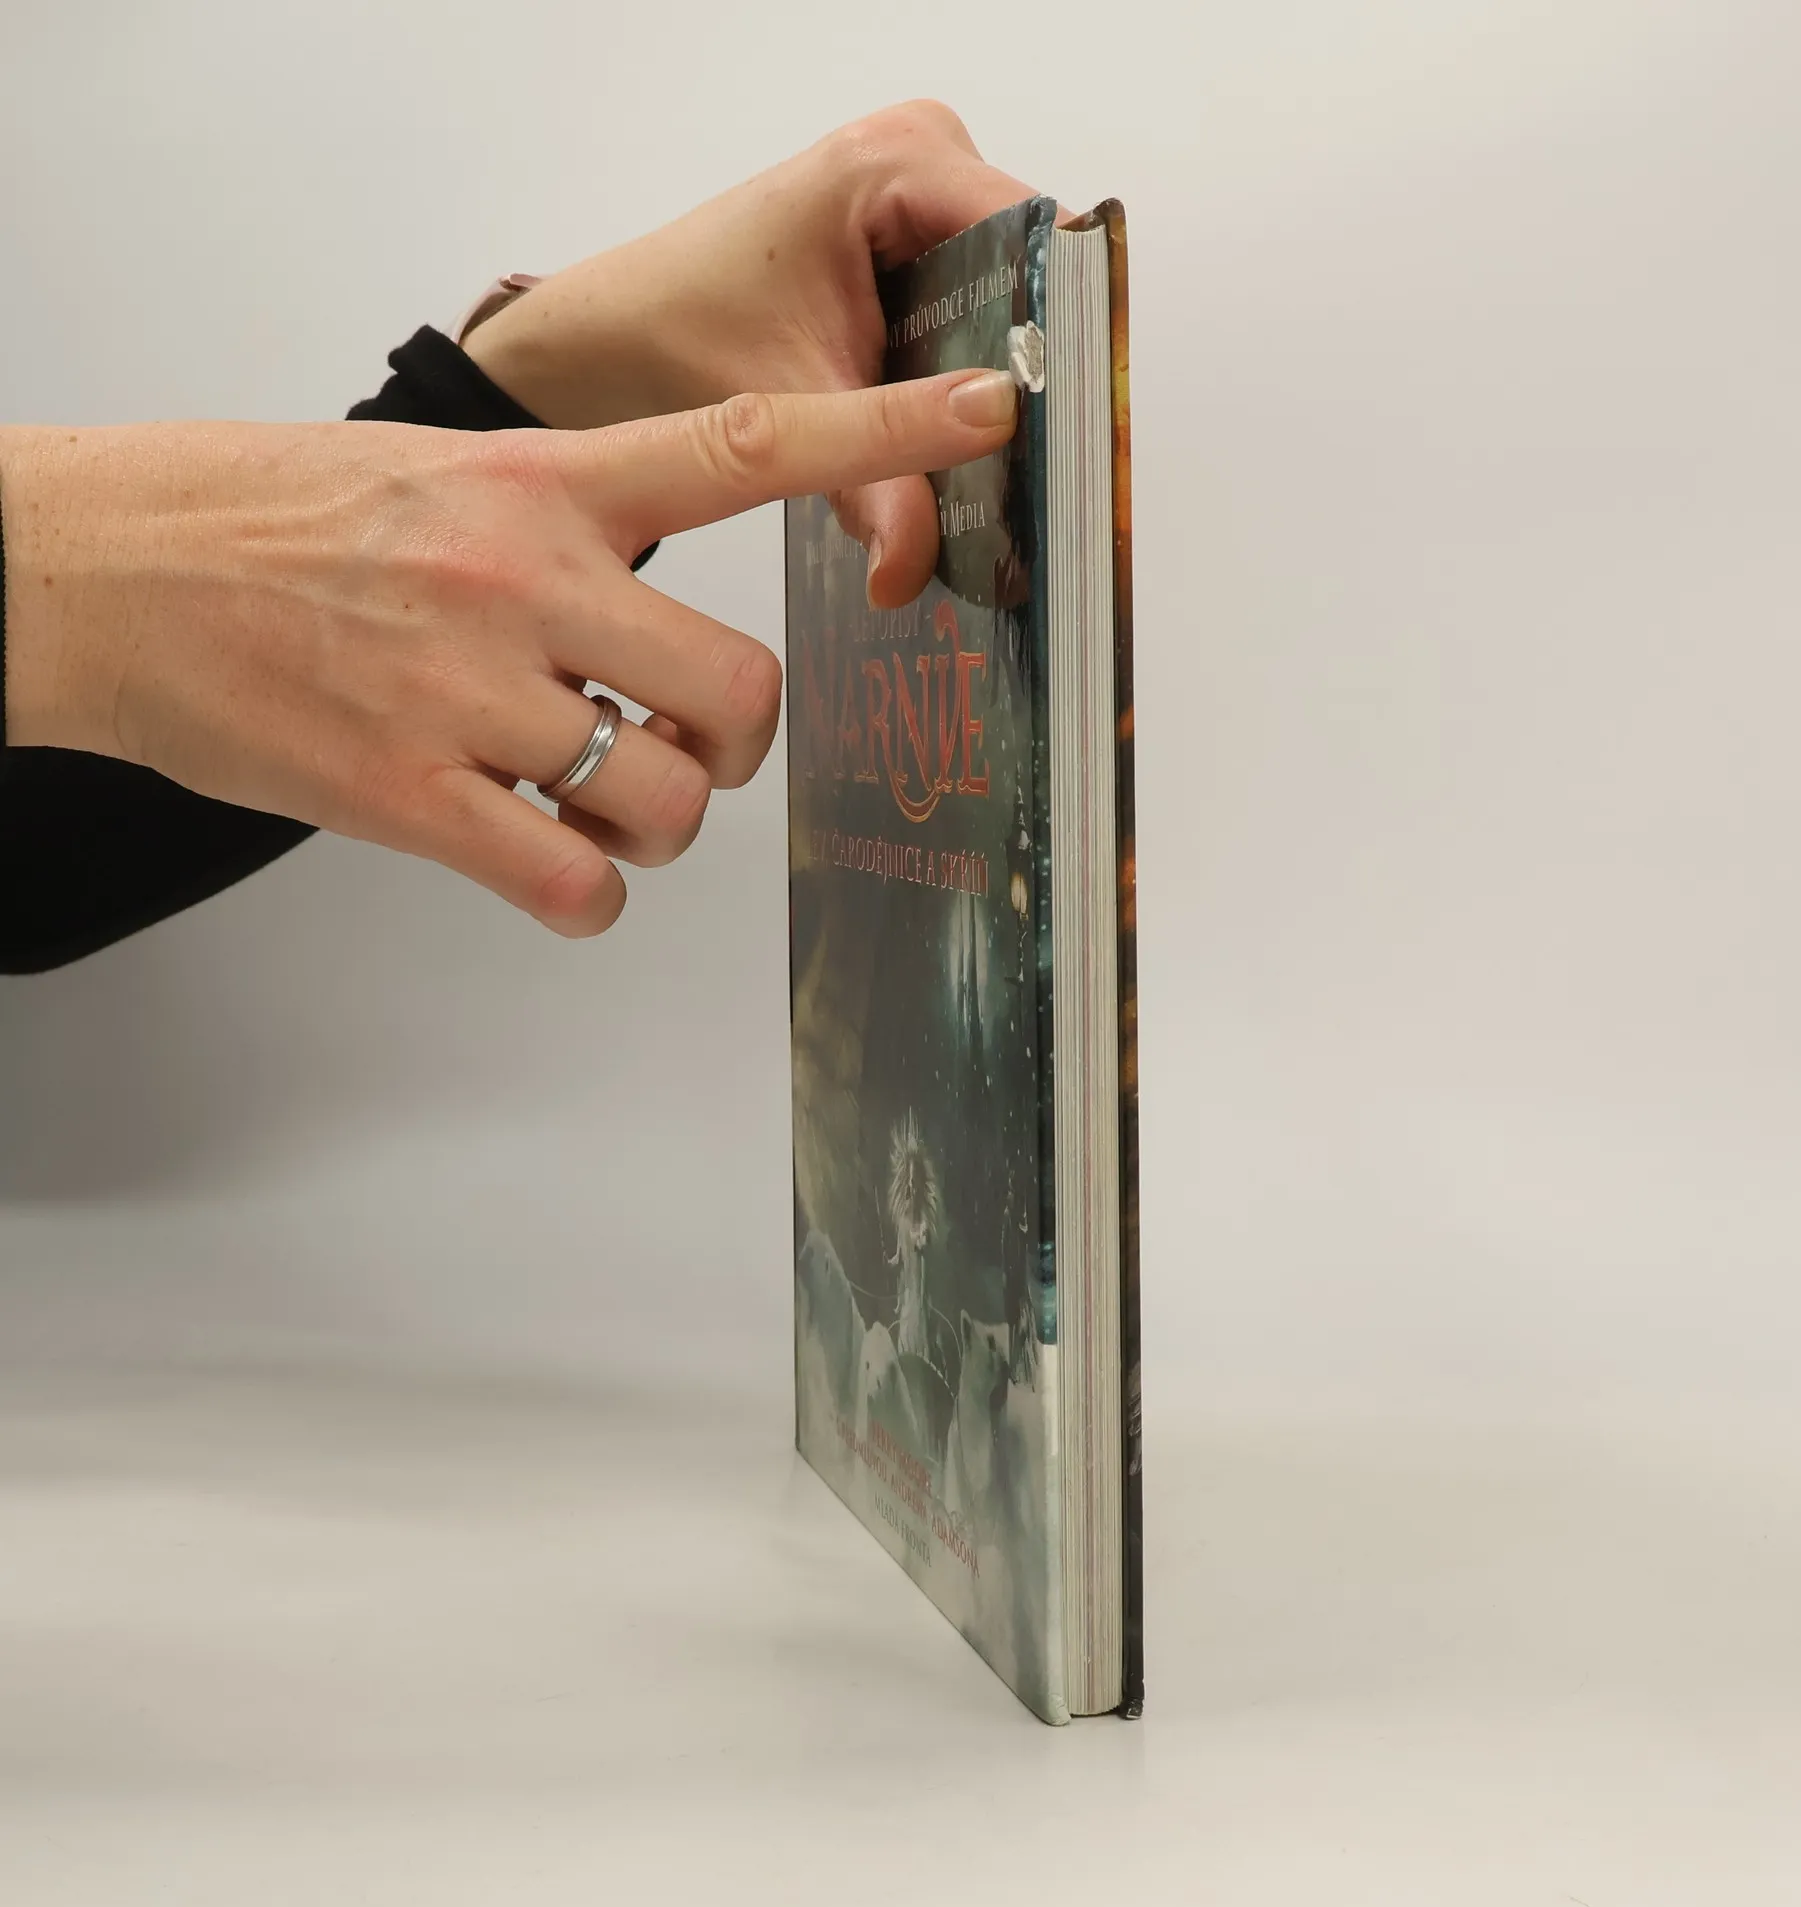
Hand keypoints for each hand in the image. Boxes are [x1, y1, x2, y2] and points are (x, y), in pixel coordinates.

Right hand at [0, 370, 1016, 934]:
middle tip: (684, 745)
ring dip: (655, 826)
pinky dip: (587, 895)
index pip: (747, 445)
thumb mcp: (441, 473)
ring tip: (588, 804)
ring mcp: (464, 692)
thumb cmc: (269, 515)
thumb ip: (568, 524)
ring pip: (665, 804)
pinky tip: (548, 865)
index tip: (989, 408)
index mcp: (541, 482)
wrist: (102, 567)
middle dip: (734, 745)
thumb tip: (660, 610)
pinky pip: (572, 885)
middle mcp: (522, 580)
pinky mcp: (404, 795)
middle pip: (740, 695)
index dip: (883, 430)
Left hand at [464, 101, 1033, 608]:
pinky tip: (965, 452)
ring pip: (1014, 309)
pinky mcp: (921, 254)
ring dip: (1003, 392)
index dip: (1055, 337)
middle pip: (1032, 278)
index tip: (1059, 429)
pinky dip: (969, 389)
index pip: (1030, 240)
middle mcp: (926, 162)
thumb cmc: (673, 328)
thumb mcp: (783, 412)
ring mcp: (930, 204)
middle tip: (1036, 478)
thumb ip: (868, 489)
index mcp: (897, 161)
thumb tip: (916, 569)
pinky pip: (981, 322)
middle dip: (1031, 380)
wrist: (615, 337)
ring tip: (1007, 476)